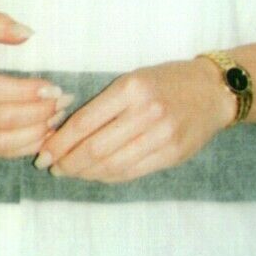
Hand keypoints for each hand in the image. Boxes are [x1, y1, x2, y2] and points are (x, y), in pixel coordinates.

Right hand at [0, 8, 69, 157]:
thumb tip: (27, 33)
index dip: (25, 92)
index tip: (53, 88)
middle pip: (0, 119)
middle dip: (37, 113)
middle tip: (63, 102)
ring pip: (1, 141)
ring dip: (35, 132)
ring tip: (58, 118)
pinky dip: (25, 146)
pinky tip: (45, 133)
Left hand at [34, 57, 235, 182]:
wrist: (212, 91)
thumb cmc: (166, 81)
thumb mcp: (134, 79)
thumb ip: (105, 104)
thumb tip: (66, 132)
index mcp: (132, 88)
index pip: (85, 121)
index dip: (60, 142)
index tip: (44, 153)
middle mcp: (146, 112)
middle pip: (96, 148)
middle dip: (68, 162)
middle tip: (53, 167)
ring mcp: (162, 136)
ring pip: (112, 165)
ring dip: (86, 173)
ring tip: (71, 173)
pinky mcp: (172, 155)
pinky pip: (132, 172)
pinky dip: (109, 176)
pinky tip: (96, 174)